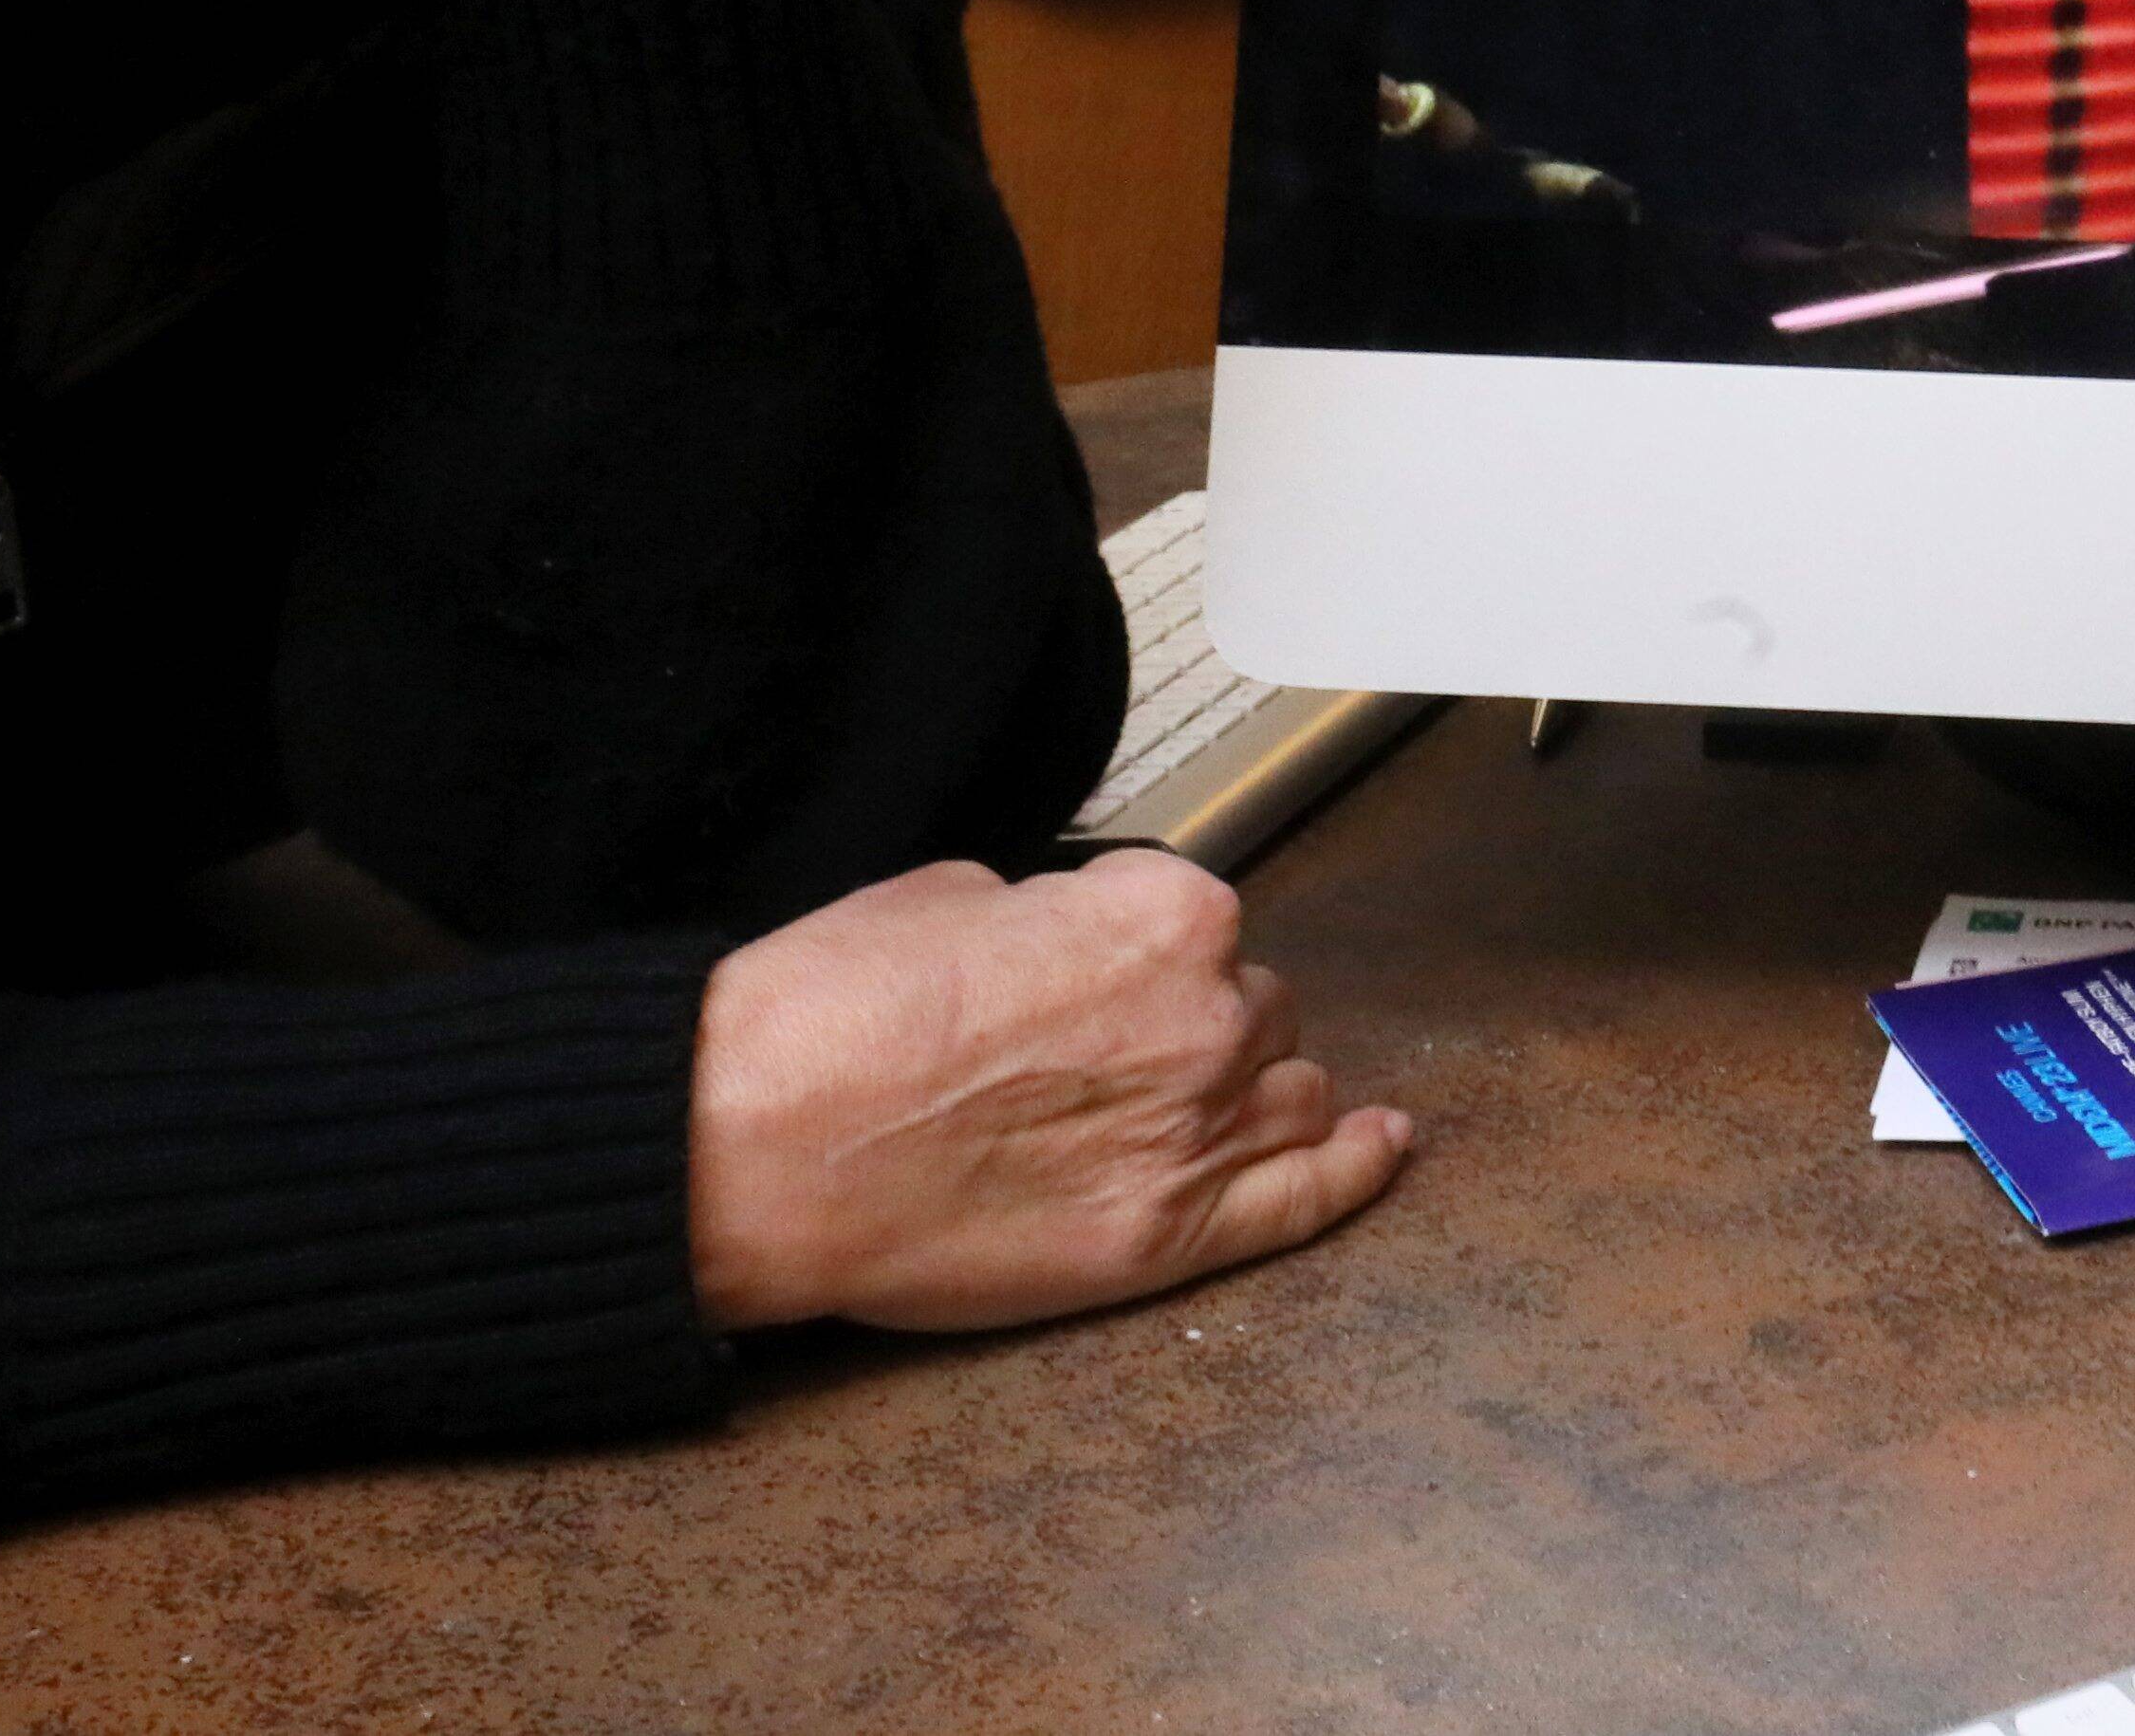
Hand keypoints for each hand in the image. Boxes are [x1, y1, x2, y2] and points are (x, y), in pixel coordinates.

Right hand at [688, 852, 1417, 1335]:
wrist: (756, 1151)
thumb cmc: (830, 1021)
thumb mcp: (953, 895)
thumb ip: (1055, 912)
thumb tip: (1072, 937)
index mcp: (1167, 918)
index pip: (1195, 919)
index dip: (1132, 947)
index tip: (1083, 972)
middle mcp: (1209, 1019)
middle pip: (1250, 1008)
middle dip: (1192, 1022)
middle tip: (1100, 1053)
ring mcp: (1198, 1135)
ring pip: (1285, 1091)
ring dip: (1247, 1091)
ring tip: (1183, 1106)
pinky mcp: (1169, 1239)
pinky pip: (1306, 1198)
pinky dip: (1353, 1168)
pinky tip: (1379, 1145)